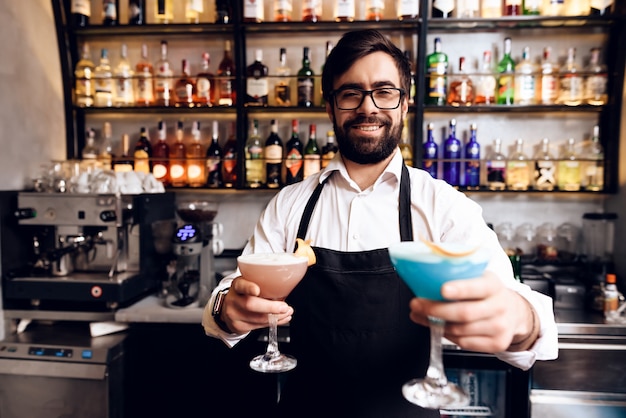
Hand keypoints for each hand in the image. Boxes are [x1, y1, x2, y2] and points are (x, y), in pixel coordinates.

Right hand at [219, 276, 293, 334]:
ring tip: (287, 313)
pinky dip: (273, 323)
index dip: (249, 288)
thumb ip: (262, 286)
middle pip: (250, 304)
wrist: (229, 310)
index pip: (241, 285)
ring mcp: (234, 314)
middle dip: (270, 307)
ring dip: (276, 317)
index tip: (257, 290)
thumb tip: (284, 289)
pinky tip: (280, 319)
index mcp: (237, 285)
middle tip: (284, 307)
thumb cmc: (243, 295)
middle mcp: (233, 299)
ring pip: (257, 318)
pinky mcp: (238, 326)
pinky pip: (259, 326)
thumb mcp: (248, 285)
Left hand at [408, 270, 536, 352]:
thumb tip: (423, 276)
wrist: (513, 312)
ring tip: (421, 316)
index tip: (443, 290)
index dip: (460, 289)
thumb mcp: (479, 277)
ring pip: (460, 330)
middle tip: (416, 305)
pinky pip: (464, 343)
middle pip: (464, 313)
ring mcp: (500, 327)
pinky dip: (446, 335)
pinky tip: (439, 327)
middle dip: (435, 310)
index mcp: (493, 285)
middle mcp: (499, 306)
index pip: (477, 287)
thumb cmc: (488, 293)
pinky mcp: (497, 344)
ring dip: (435, 324)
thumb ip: (458, 277)